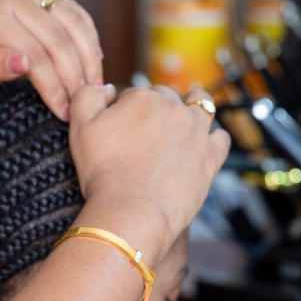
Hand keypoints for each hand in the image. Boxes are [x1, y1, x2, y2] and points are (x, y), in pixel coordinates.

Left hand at [0, 0, 102, 119]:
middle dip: (75, 74)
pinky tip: (94, 59)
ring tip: (95, 87)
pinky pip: (70, 10)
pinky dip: (86, 34)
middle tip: (85, 105)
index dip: (54, 86)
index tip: (64, 114)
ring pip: (72, 19)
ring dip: (89, 53)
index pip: (35, 53)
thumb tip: (24, 65)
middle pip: (58, 35)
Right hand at [67, 85, 230, 262]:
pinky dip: (213, 138)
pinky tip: (203, 144)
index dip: (127, 109)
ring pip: (202, 104)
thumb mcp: (79, 128)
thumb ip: (87, 97)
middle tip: (147, 131)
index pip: (135, 94)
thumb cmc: (103, 174)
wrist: (132, 211)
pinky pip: (221, 137)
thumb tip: (106, 90)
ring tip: (185, 116)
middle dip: (158, 108)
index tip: (122, 128)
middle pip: (167, 97)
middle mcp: (173, 108)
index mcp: (142, 98)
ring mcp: (196, 131)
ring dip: (194, 105)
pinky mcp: (211, 156)